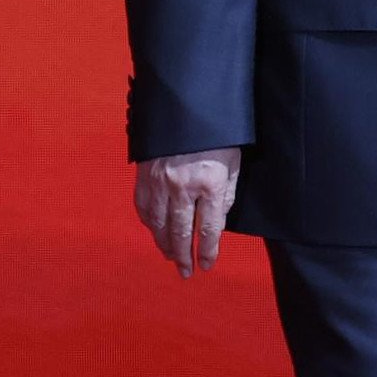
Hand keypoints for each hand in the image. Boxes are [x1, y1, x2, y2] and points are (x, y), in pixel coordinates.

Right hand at [134, 147, 242, 277]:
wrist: (185, 104)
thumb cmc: (216, 134)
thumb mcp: (232, 162)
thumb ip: (225, 194)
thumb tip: (216, 222)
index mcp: (209, 182)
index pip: (209, 229)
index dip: (208, 251)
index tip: (207, 265)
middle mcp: (182, 185)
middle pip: (181, 232)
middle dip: (184, 256)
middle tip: (186, 273)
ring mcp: (160, 180)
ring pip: (159, 223)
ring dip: (164, 244)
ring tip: (171, 257)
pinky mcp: (144, 174)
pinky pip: (144, 207)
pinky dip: (149, 223)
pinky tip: (155, 232)